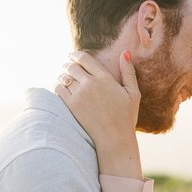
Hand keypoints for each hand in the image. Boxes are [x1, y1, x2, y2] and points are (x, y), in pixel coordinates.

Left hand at [56, 50, 142, 178]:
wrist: (114, 139)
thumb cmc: (126, 117)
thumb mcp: (133, 93)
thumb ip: (128, 72)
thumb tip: (124, 52)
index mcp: (105, 78)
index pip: (84, 58)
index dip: (76, 55)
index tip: (73, 55)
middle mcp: (90, 84)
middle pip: (72, 66)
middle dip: (68, 63)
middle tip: (67, 65)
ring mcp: (79, 95)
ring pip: (64, 77)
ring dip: (63, 75)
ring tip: (64, 76)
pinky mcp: (72, 106)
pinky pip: (59, 90)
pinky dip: (58, 86)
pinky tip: (62, 88)